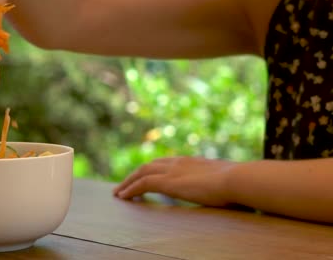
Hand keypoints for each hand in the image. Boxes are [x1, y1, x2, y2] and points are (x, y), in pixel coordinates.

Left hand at [113, 156, 235, 206]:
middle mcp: (179, 162)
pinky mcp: (168, 182)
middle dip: (135, 174)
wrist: (238, 179)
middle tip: (125, 184)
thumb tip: (230, 193)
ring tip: (119, 192)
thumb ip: (221, 184)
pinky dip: (131, 189)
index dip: (154, 170)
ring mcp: (172, 171)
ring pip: (141, 172)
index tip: (146, 177)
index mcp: (192, 162)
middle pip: (150, 165)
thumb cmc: (240, 185)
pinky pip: (142, 184)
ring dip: (128, 182)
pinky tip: (123, 197)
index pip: (166, 163)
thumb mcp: (227, 183)